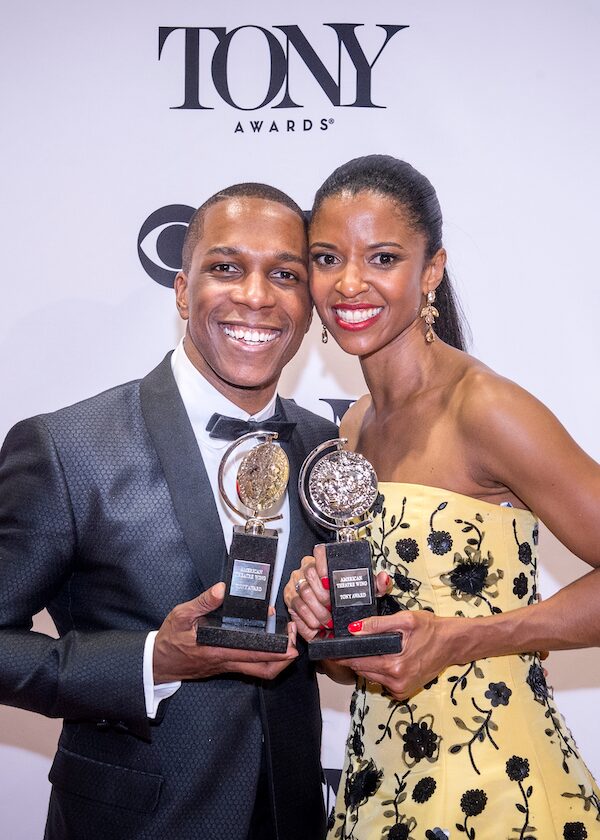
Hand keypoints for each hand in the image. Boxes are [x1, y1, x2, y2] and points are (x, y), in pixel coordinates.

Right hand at [153, 583, 297, 682]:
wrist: (159, 663)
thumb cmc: (170, 639)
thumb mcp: (181, 615)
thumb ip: (203, 602)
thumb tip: (222, 589)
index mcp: (217, 650)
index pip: (253, 654)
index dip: (274, 649)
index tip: (288, 638)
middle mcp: (226, 662)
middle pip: (264, 669)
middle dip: (284, 658)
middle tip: (294, 640)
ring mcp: (227, 666)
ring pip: (259, 671)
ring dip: (277, 660)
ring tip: (287, 641)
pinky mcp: (225, 666)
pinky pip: (250, 667)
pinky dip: (264, 658)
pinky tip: (268, 642)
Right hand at [283, 545, 390, 642]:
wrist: (332, 618)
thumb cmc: (346, 599)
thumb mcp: (363, 591)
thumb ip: (375, 585)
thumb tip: (383, 578)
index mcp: (324, 561)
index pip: (319, 551)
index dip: (322, 562)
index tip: (329, 579)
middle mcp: (307, 569)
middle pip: (310, 573)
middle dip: (323, 595)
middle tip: (332, 607)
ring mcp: (297, 583)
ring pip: (304, 592)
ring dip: (317, 610)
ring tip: (328, 620)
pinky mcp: (291, 599)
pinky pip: (297, 607)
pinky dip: (308, 618)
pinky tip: (318, 624)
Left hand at [342, 610, 452, 699]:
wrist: (452, 643)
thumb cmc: (431, 629)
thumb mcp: (404, 620)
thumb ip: (378, 625)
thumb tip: (354, 629)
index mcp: (394, 666)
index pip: (358, 662)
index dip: (342, 655)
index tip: (329, 650)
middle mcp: (397, 682)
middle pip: (362, 670)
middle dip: (353, 658)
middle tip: (346, 645)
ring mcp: (401, 689)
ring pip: (371, 677)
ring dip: (366, 664)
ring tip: (366, 648)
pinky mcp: (404, 692)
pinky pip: (382, 682)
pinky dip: (378, 671)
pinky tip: (384, 658)